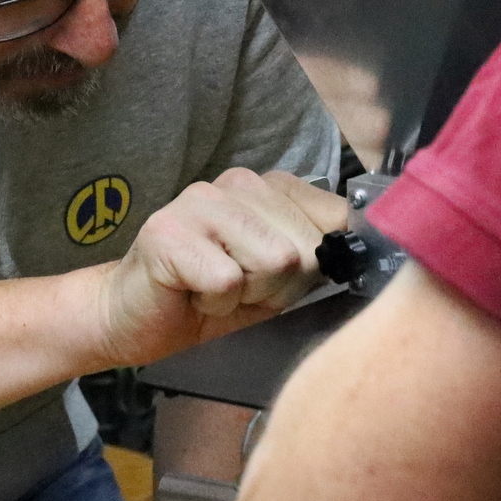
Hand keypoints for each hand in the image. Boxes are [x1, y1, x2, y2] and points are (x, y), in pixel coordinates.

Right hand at [97, 170, 348, 366]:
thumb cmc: (207, 298)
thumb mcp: (278, 280)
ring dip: (247, 294)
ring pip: (273, 260)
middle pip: (306, 247)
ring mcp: (200, 202)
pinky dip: (215, 303)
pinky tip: (192, 294)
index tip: (288, 280)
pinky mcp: (169, 231)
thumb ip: (317, 256)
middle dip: (280, 287)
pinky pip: (227, 281)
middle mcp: (236, 183)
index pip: (335, 217)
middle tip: (240, 289)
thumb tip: (369, 249)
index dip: (321, 263)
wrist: (132, 318)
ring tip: (216, 290)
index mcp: (268, 188)